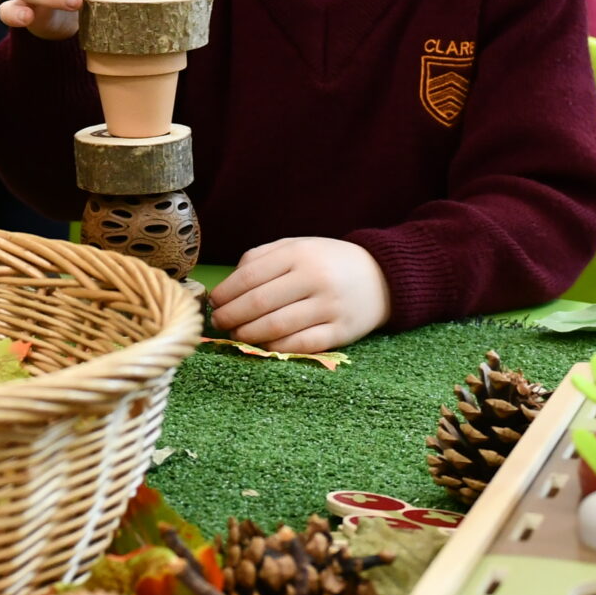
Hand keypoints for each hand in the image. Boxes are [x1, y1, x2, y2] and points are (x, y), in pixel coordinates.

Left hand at [209, 237, 390, 351]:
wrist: (381, 277)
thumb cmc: (327, 262)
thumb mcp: (296, 247)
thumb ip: (261, 258)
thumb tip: (227, 285)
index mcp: (299, 254)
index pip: (251, 275)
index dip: (226, 292)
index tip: (214, 302)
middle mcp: (314, 278)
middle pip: (260, 302)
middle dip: (232, 316)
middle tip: (219, 322)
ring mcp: (329, 307)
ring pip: (278, 326)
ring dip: (249, 334)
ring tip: (237, 334)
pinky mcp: (341, 332)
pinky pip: (302, 344)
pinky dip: (277, 347)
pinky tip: (264, 345)